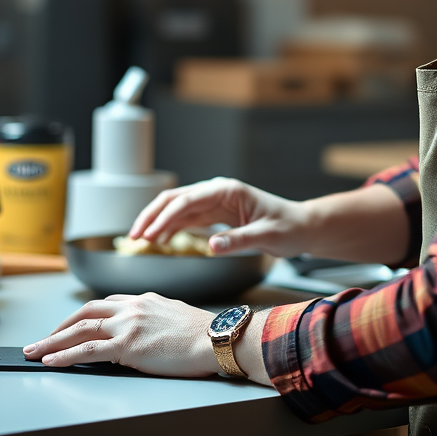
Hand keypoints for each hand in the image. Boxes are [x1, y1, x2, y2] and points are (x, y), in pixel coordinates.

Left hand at [22, 293, 218, 376]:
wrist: (215, 338)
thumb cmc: (202, 333)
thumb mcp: (174, 316)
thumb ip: (154, 318)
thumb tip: (145, 332)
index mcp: (144, 300)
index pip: (105, 303)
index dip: (83, 316)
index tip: (70, 326)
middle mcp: (132, 307)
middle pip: (86, 312)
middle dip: (60, 326)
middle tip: (42, 339)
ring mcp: (128, 324)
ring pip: (80, 329)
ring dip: (52, 341)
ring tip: (33, 351)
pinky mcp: (128, 345)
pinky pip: (87, 350)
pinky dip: (65, 355)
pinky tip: (51, 360)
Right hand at [129, 177, 311, 257]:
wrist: (301, 227)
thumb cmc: (288, 228)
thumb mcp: (266, 237)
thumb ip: (239, 240)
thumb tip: (211, 246)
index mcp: (228, 190)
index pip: (188, 199)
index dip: (164, 215)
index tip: (148, 232)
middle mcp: (218, 191)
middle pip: (176, 199)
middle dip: (153, 215)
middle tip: (135, 235)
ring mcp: (215, 201)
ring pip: (178, 208)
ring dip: (158, 221)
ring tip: (141, 240)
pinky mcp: (216, 213)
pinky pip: (187, 218)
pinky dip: (171, 227)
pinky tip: (159, 239)